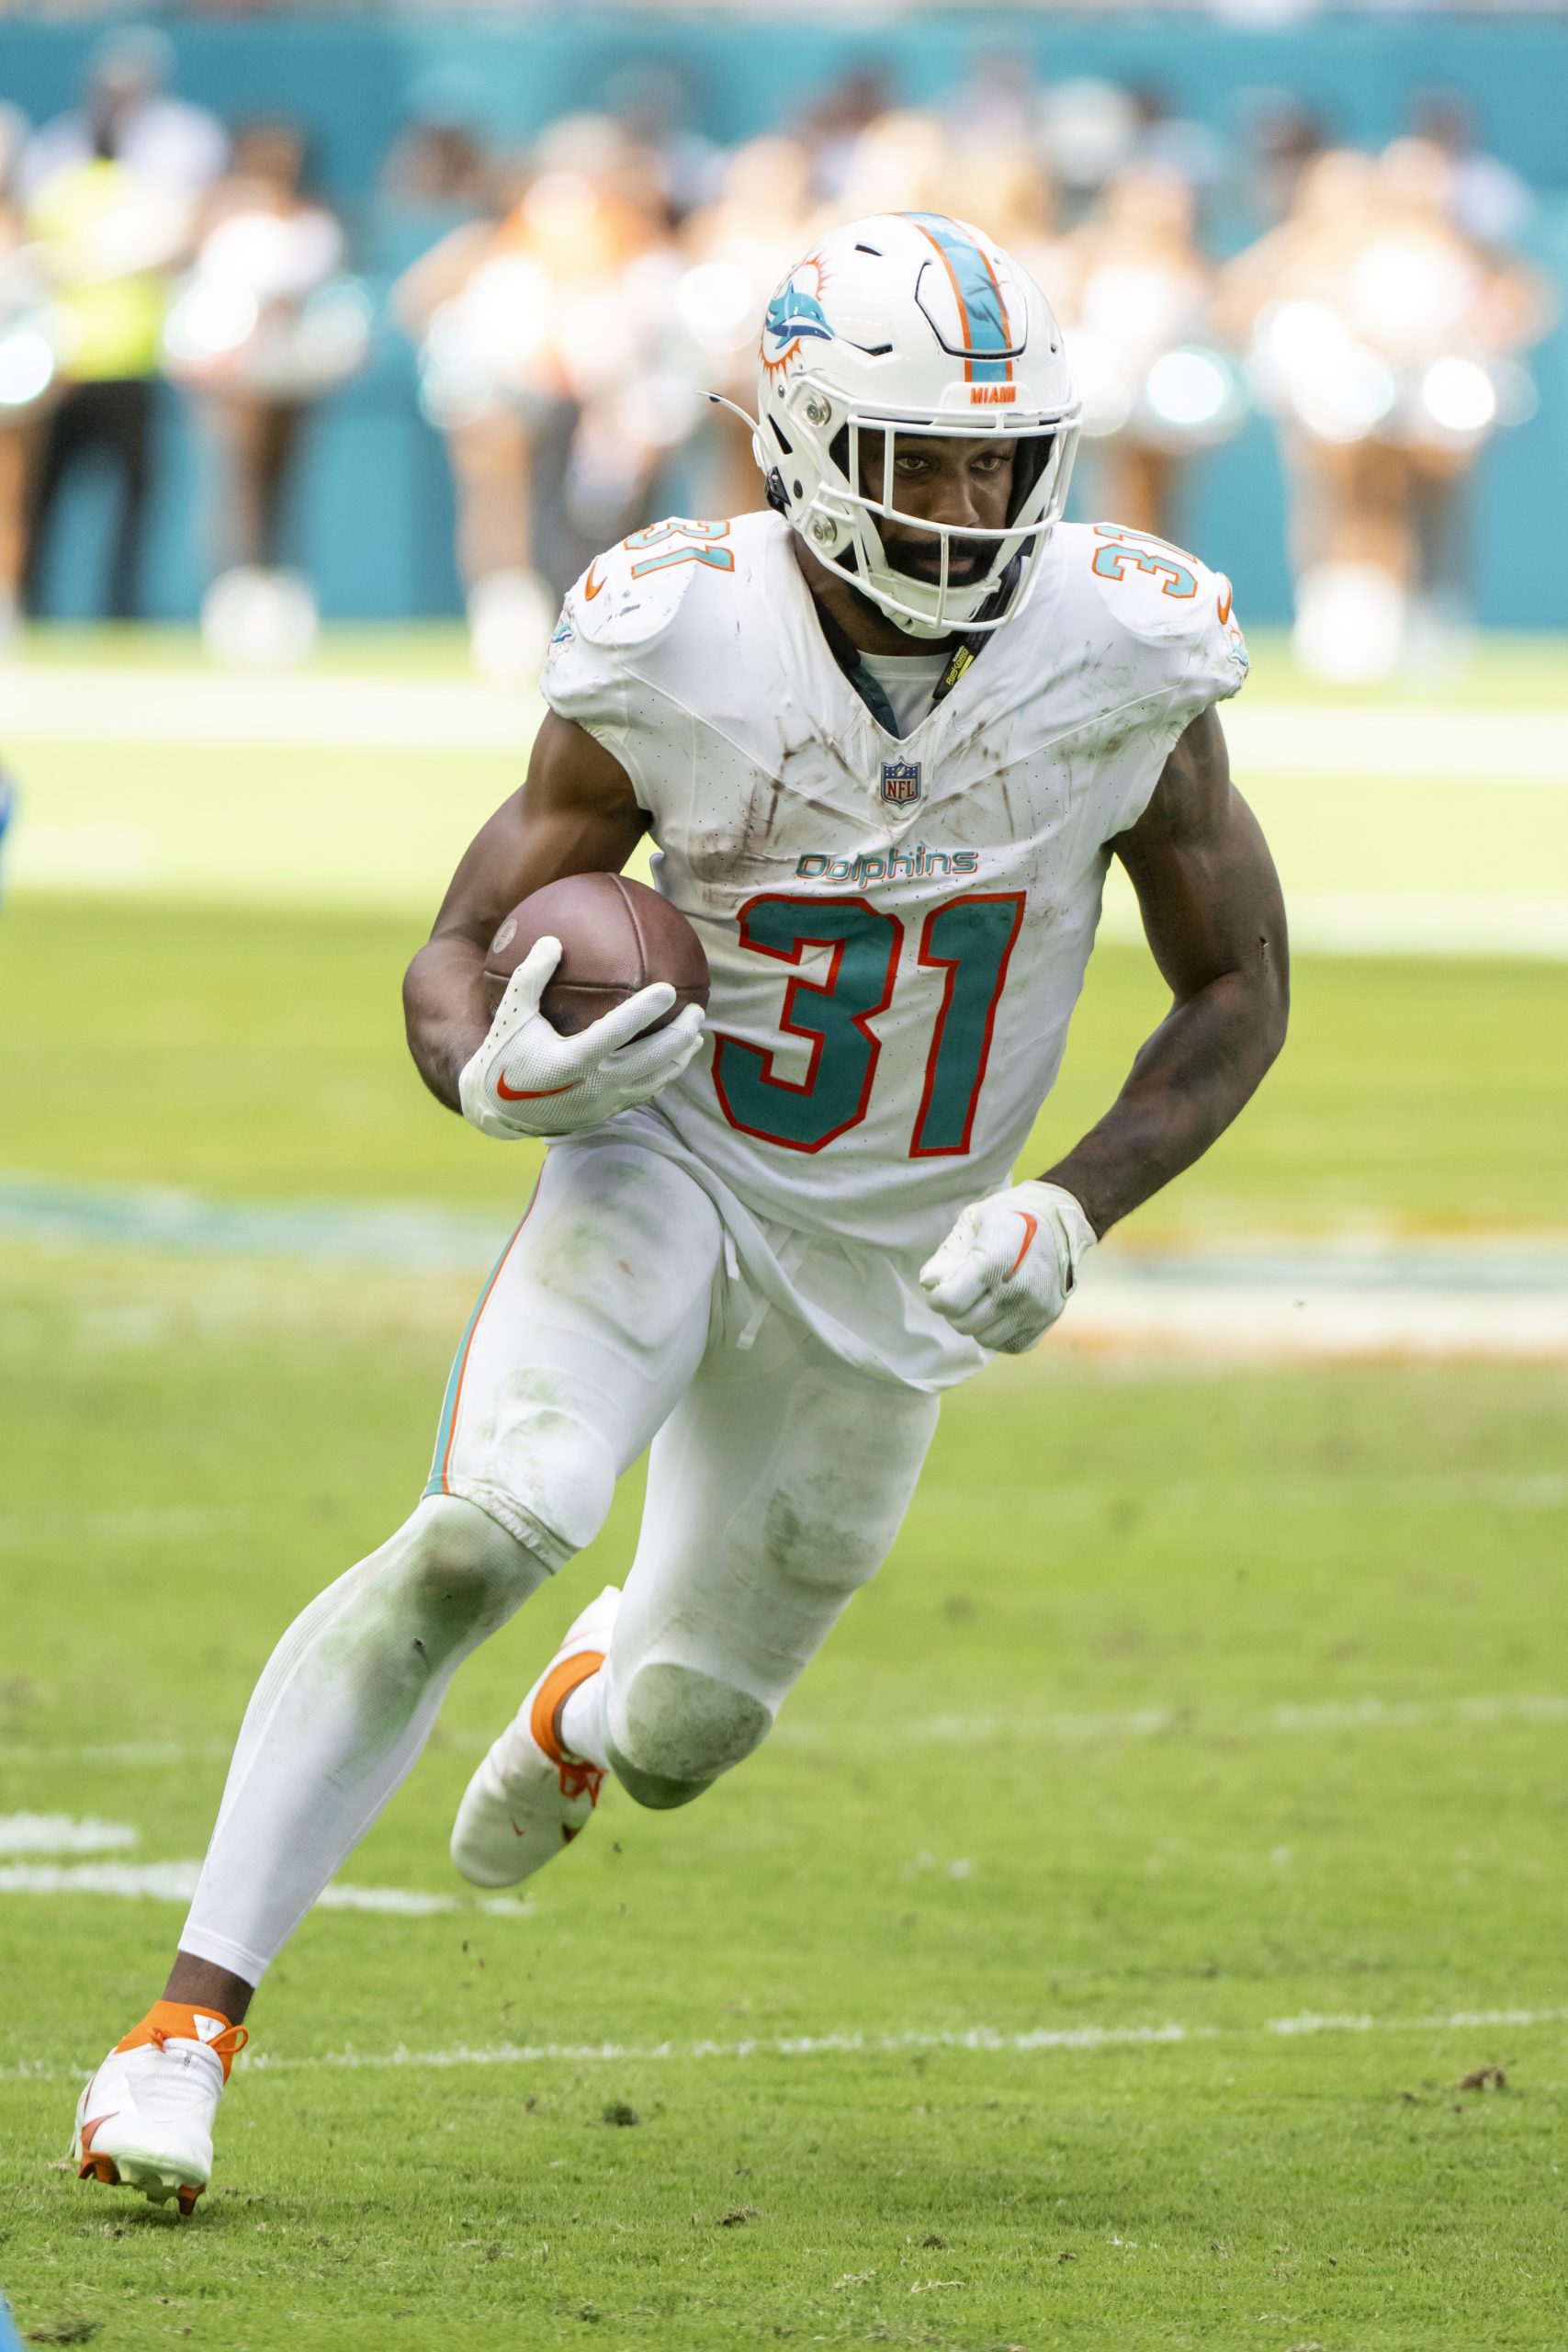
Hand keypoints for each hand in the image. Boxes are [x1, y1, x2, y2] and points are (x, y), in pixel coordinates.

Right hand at [458, 936, 704, 1139]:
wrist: (496, 1110)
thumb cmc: (504, 1053)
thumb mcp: (512, 1013)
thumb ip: (531, 977)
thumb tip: (553, 940)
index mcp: (571, 1061)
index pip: (618, 1032)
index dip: (646, 1010)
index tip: (670, 988)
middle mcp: (592, 1086)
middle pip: (651, 1060)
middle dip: (679, 1035)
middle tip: (697, 1011)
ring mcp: (602, 1104)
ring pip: (654, 1081)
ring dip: (679, 1059)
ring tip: (696, 1037)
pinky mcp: (605, 1115)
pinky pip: (643, 1094)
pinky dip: (662, 1077)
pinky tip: (672, 1061)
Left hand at [919, 1180, 1096, 1353]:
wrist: (1061, 1219)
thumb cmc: (1012, 1215)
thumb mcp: (975, 1220)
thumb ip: (950, 1253)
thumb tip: (930, 1283)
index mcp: (996, 1260)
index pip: (951, 1302)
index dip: (937, 1299)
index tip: (939, 1290)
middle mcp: (1018, 1288)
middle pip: (965, 1324)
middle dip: (954, 1311)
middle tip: (960, 1294)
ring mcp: (1036, 1307)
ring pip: (986, 1339)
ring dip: (977, 1324)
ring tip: (981, 1302)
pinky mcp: (1048, 1317)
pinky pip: (1012, 1345)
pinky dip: (1001, 1334)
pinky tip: (999, 1313)